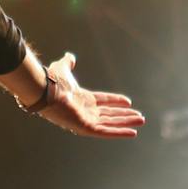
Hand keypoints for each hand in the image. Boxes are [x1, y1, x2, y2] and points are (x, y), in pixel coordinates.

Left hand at [31, 52, 145, 138]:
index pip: (103, 101)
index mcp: (82, 99)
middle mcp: (85, 111)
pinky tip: (133, 132)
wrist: (46, 90)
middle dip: (125, 115)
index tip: (128, 102)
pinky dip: (119, 132)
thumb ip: (68, 63)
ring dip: (126, 122)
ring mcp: (86, 121)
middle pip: (109, 114)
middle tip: (140, 116)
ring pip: (111, 123)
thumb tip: (70, 56)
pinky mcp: (86, 128)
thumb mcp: (63, 68)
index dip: (116, 101)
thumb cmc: (53, 81)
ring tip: (141, 121)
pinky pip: (106, 131)